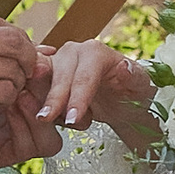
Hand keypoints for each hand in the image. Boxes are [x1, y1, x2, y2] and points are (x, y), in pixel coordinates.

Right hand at [0, 12, 43, 158]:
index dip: (14, 38)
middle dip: (26, 56)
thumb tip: (2, 37)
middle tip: (26, 71)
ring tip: (7, 90)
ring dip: (16, 81)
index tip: (16, 54)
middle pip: (10, 39)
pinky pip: (3, 90)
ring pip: (10, 66)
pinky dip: (8, 96)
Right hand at [41, 39, 158, 155]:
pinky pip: (33, 85)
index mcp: (96, 52)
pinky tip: (40, 116)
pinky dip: (33, 100)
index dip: (77, 98)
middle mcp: (73, 51)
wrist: (120, 100)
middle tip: (46, 120)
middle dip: (54, 101)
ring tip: (50, 122)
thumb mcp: (141, 87)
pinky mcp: (45, 73)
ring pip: (42, 79)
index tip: (72, 118)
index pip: (84, 76)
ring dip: (44, 101)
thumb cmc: (132, 92)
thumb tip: (125, 66)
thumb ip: (135, 76)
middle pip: (59, 77)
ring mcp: (57, 61)